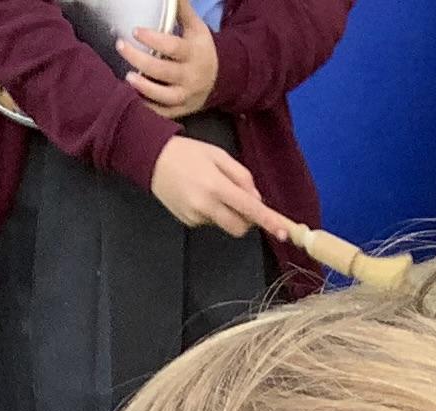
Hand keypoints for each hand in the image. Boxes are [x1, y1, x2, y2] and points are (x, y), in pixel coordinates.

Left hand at [121, 4, 219, 117]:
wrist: (220, 79)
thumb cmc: (201, 49)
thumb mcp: (196, 28)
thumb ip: (182, 10)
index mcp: (194, 53)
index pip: (173, 47)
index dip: (153, 39)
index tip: (136, 31)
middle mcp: (191, 76)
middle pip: (164, 71)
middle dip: (140, 60)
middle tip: (121, 47)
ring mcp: (186, 96)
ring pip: (164, 96)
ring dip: (144, 88)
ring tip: (127, 77)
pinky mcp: (181, 110)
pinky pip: (163, 113)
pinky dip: (148, 108)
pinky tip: (133, 97)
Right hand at [148, 134, 283, 239]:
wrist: (151, 158)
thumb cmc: (188, 152)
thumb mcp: (219, 155)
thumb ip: (242, 176)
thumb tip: (257, 199)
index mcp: (216, 186)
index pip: (250, 209)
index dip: (269, 221)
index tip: (285, 233)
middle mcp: (206, 206)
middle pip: (240, 227)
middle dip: (248, 219)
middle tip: (241, 199)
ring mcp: (195, 216)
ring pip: (225, 224)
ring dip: (228, 213)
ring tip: (211, 190)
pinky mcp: (187, 222)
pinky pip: (210, 222)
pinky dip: (212, 212)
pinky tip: (198, 195)